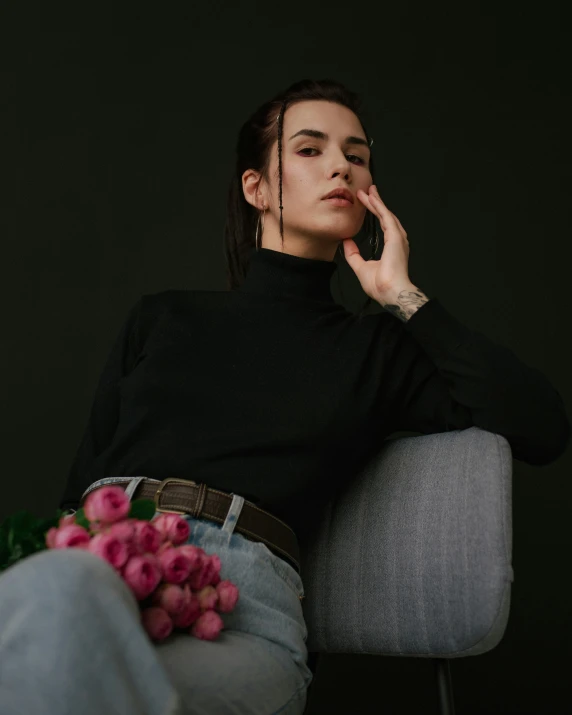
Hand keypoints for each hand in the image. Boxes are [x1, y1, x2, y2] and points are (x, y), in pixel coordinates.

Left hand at [342, 185, 411, 302]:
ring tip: (368, 191)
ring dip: (377, 202)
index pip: (383, 225)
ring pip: (386, 214)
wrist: (389, 292)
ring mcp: (398, 238)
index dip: (375, 213)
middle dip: (376, 203)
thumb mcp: (361, 267)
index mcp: (392, 247)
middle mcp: (398, 241)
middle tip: (367, 191)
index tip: (367, 203)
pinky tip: (372, 199)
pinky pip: (386, 217)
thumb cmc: (379, 285)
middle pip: (386, 216)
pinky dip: (379, 207)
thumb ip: (354, 254)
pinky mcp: (396, 237)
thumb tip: (346, 242)